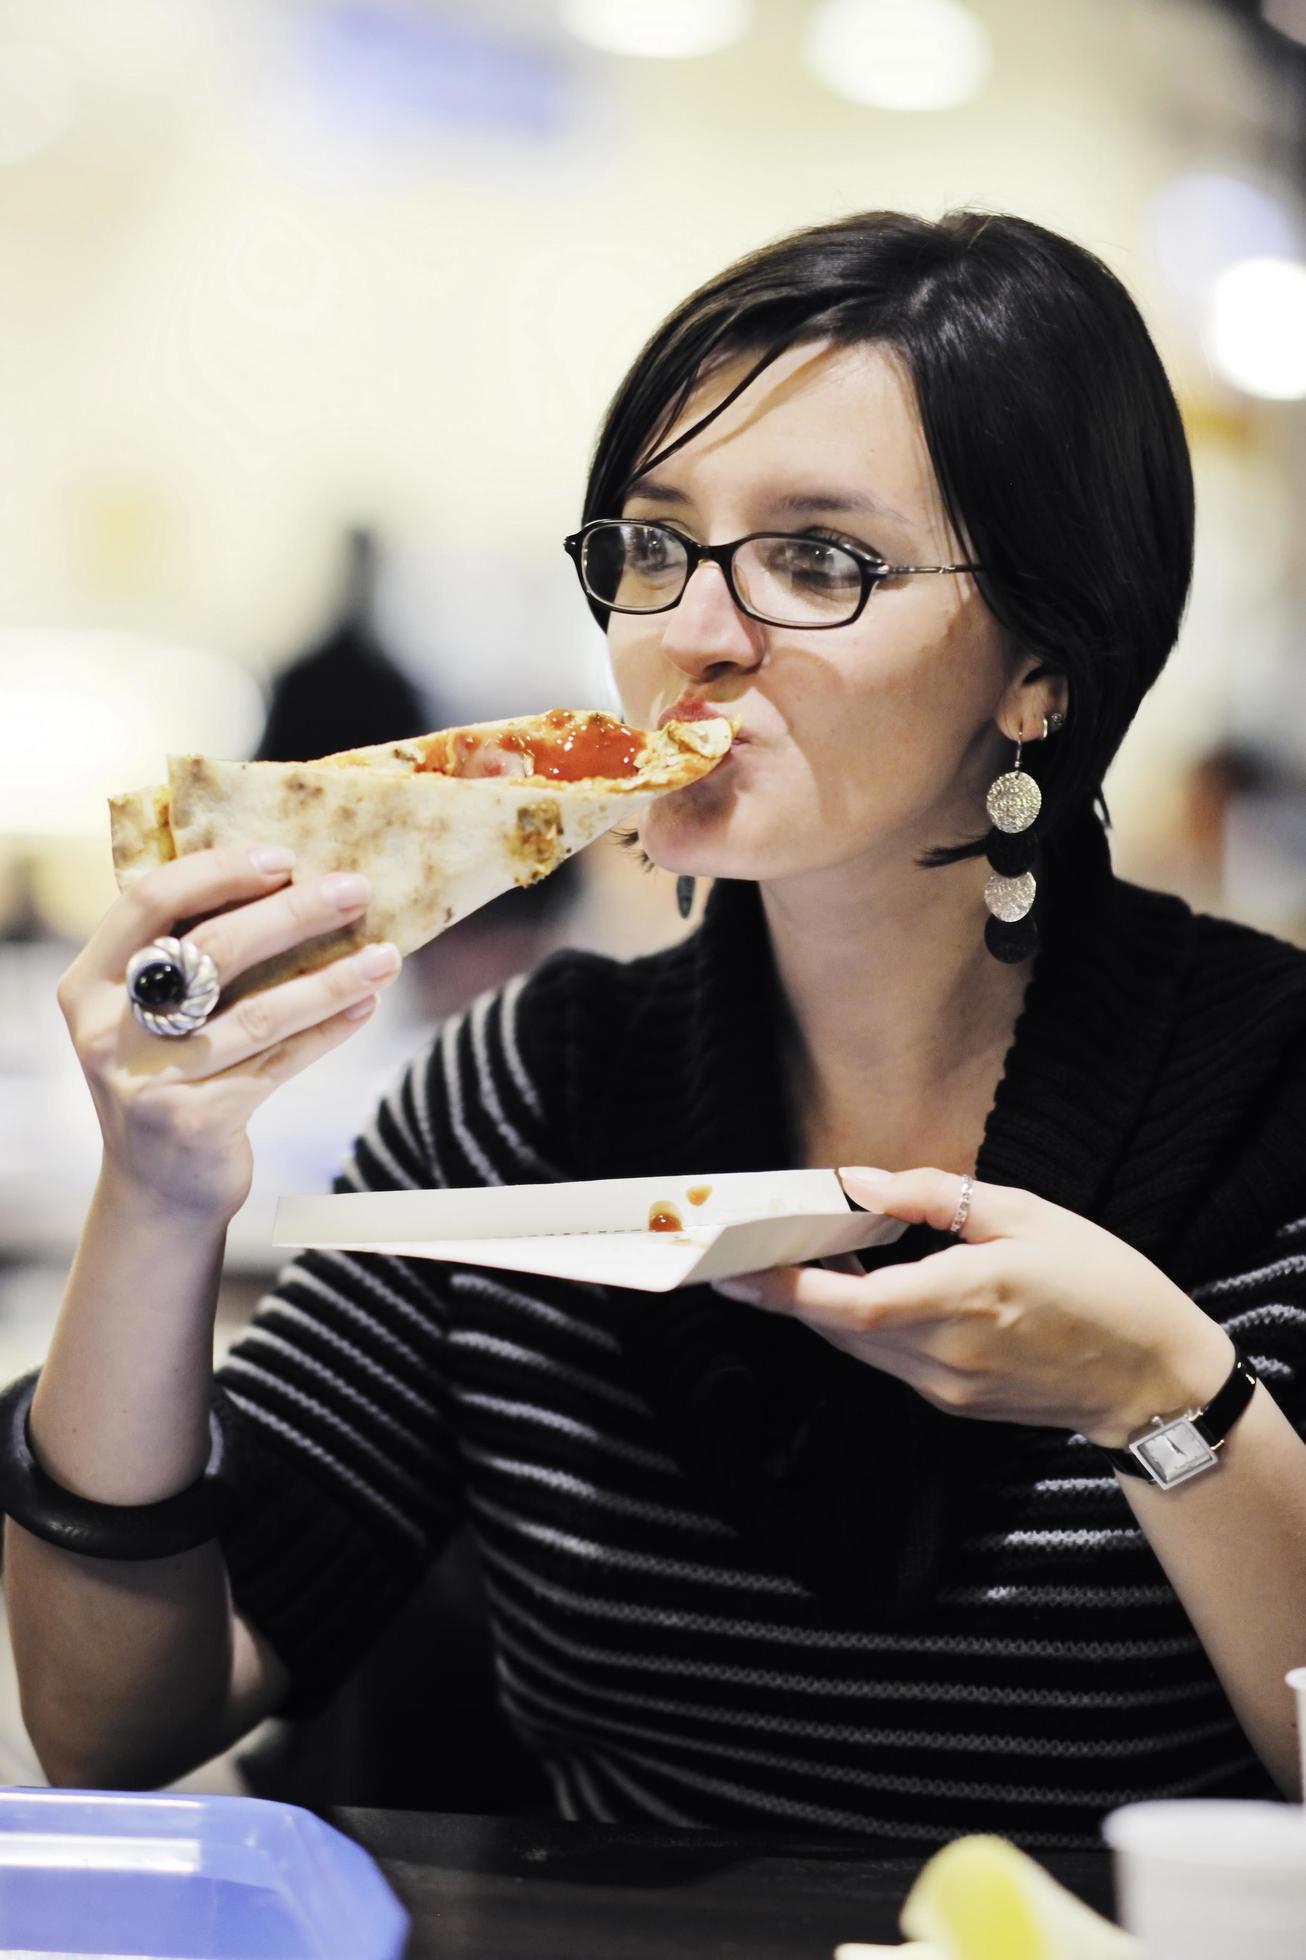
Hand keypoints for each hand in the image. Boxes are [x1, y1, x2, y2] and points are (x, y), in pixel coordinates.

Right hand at [58, 844, 402, 1222]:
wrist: (158, 1189)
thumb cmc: (169, 1075)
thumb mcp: (149, 1016)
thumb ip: (186, 956)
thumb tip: (288, 881)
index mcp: (91, 985)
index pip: (150, 902)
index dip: (218, 872)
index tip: (284, 856)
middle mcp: (110, 1030)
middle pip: (213, 951)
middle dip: (293, 913)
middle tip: (356, 890)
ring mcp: (150, 1080)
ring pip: (258, 1012)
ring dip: (331, 979)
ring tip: (386, 955)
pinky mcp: (197, 1121)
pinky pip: (279, 1062)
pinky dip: (328, 1030)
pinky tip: (366, 1004)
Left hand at [712, 1166, 1233, 1447]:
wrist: (1152, 1378)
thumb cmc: (1101, 1283)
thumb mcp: (1027, 1214)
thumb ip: (934, 1197)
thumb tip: (858, 1181)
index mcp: (968, 1299)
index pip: (855, 1304)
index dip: (788, 1290)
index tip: (735, 1268)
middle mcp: (948, 1355)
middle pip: (839, 1327)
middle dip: (785, 1292)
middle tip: (742, 1250)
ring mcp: (948, 1387)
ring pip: (857, 1346)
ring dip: (821, 1307)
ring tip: (796, 1257)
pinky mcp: (952, 1402)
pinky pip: (885, 1360)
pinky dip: (860, 1324)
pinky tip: (859, 1286)